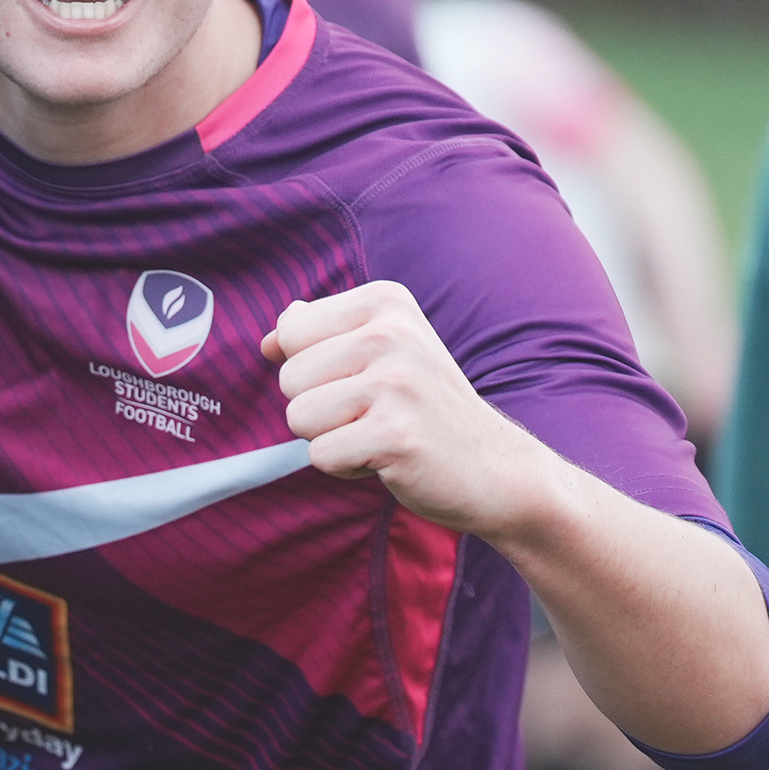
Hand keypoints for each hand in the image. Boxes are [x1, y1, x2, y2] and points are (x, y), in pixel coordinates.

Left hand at [264, 281, 556, 536]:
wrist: (496, 467)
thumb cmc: (424, 409)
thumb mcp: (380, 354)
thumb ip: (322, 336)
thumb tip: (272, 337)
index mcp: (385, 301)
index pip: (291, 332)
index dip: (313, 371)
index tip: (364, 382)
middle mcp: (391, 332)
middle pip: (289, 377)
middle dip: (320, 409)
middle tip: (376, 414)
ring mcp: (397, 382)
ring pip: (298, 417)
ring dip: (331, 439)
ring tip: (380, 434)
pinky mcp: (396, 434)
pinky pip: (321, 456)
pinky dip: (346, 468)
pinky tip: (388, 459)